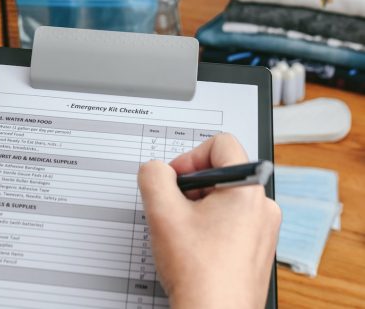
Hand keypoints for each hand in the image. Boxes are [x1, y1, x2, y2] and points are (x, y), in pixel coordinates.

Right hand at [138, 134, 280, 308]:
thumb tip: (156, 170)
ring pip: (223, 197)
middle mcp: (263, 207)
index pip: (221, 144)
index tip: (175, 179)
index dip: (190, 156)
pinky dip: (209, 224)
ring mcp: (263, 230)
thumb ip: (153, 175)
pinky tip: (195, 246)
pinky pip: (231, 219)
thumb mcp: (162, 212)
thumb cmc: (199, 274)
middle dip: (191, 184)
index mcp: (248, 190)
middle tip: (174, 208)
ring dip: (198, 206)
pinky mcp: (257, 247)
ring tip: (183, 231)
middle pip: (221, 171)